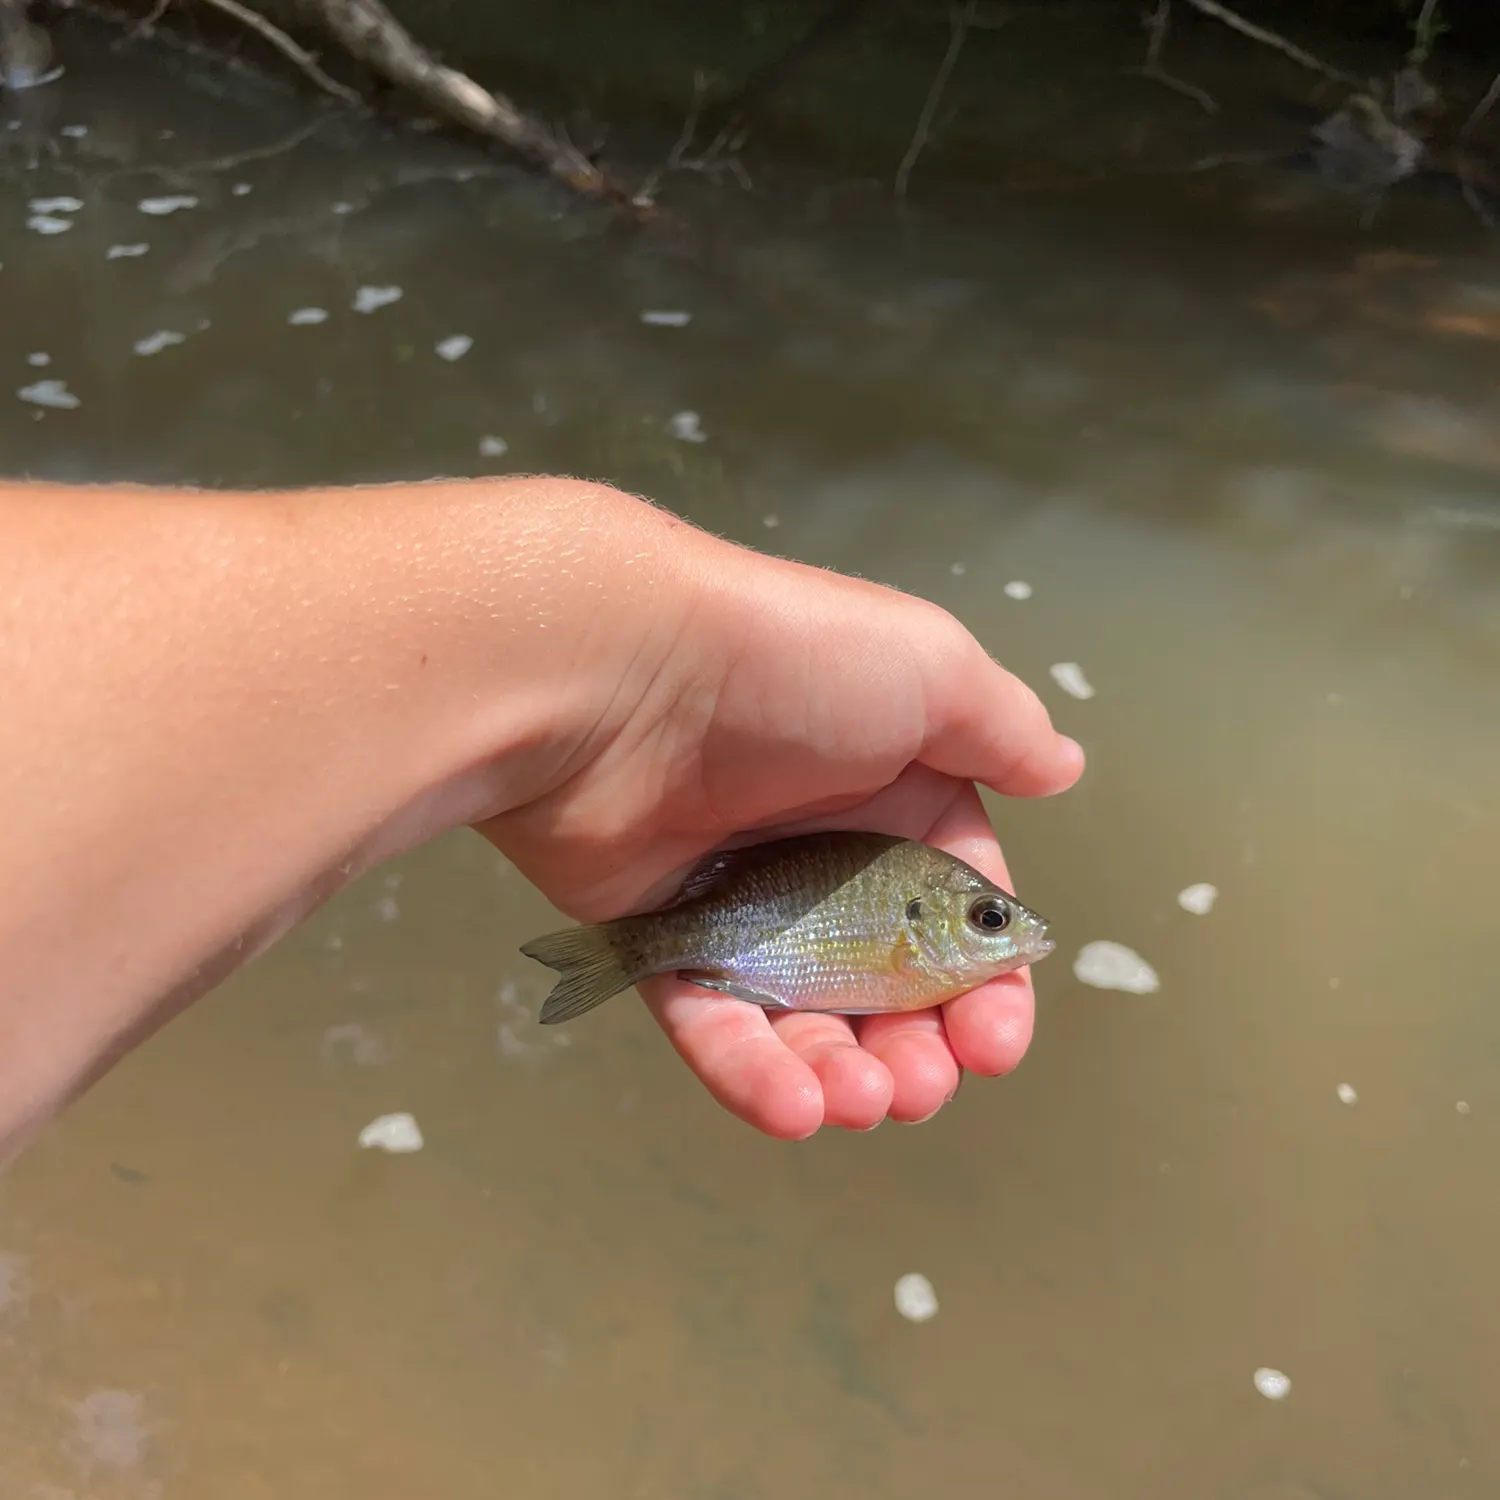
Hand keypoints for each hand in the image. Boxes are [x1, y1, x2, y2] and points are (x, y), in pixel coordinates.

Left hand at [479, 524, 1081, 1138]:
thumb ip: (1001, 730)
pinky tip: (796, 1109)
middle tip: (926, 1083)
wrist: (614, 672)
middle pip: (890, 984)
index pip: (959, 914)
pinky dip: (754, 1074)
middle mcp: (824, 852)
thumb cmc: (784, 663)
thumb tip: (1065, 764)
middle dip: (921, 1048)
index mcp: (897, 796)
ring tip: (863, 1100)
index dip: (987, 984)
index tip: (995, 1038)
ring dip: (844, 1075)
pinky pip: (712, 1021)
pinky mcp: (662, 936)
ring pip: (806, 1017)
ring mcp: (741, 900)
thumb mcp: (929, 669)